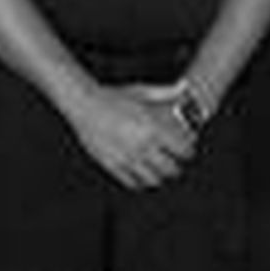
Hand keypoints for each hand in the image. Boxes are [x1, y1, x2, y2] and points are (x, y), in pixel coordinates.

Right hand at [67, 83, 196, 190]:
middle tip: (173, 159)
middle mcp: (142, 145)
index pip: (184, 150)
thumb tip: (185, 87)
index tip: (185, 148)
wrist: (82, 102)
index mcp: (153, 127)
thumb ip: (166, 92)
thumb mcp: (141, 91)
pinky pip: (134, 183)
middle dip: (176, 164)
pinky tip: (139, 171)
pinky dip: (140, 180)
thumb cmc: (111, 96)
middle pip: (172, 169)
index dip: (188, 150)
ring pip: (154, 180)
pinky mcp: (112, 165)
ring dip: (159, 174)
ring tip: (157, 167)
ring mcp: (127, 158)